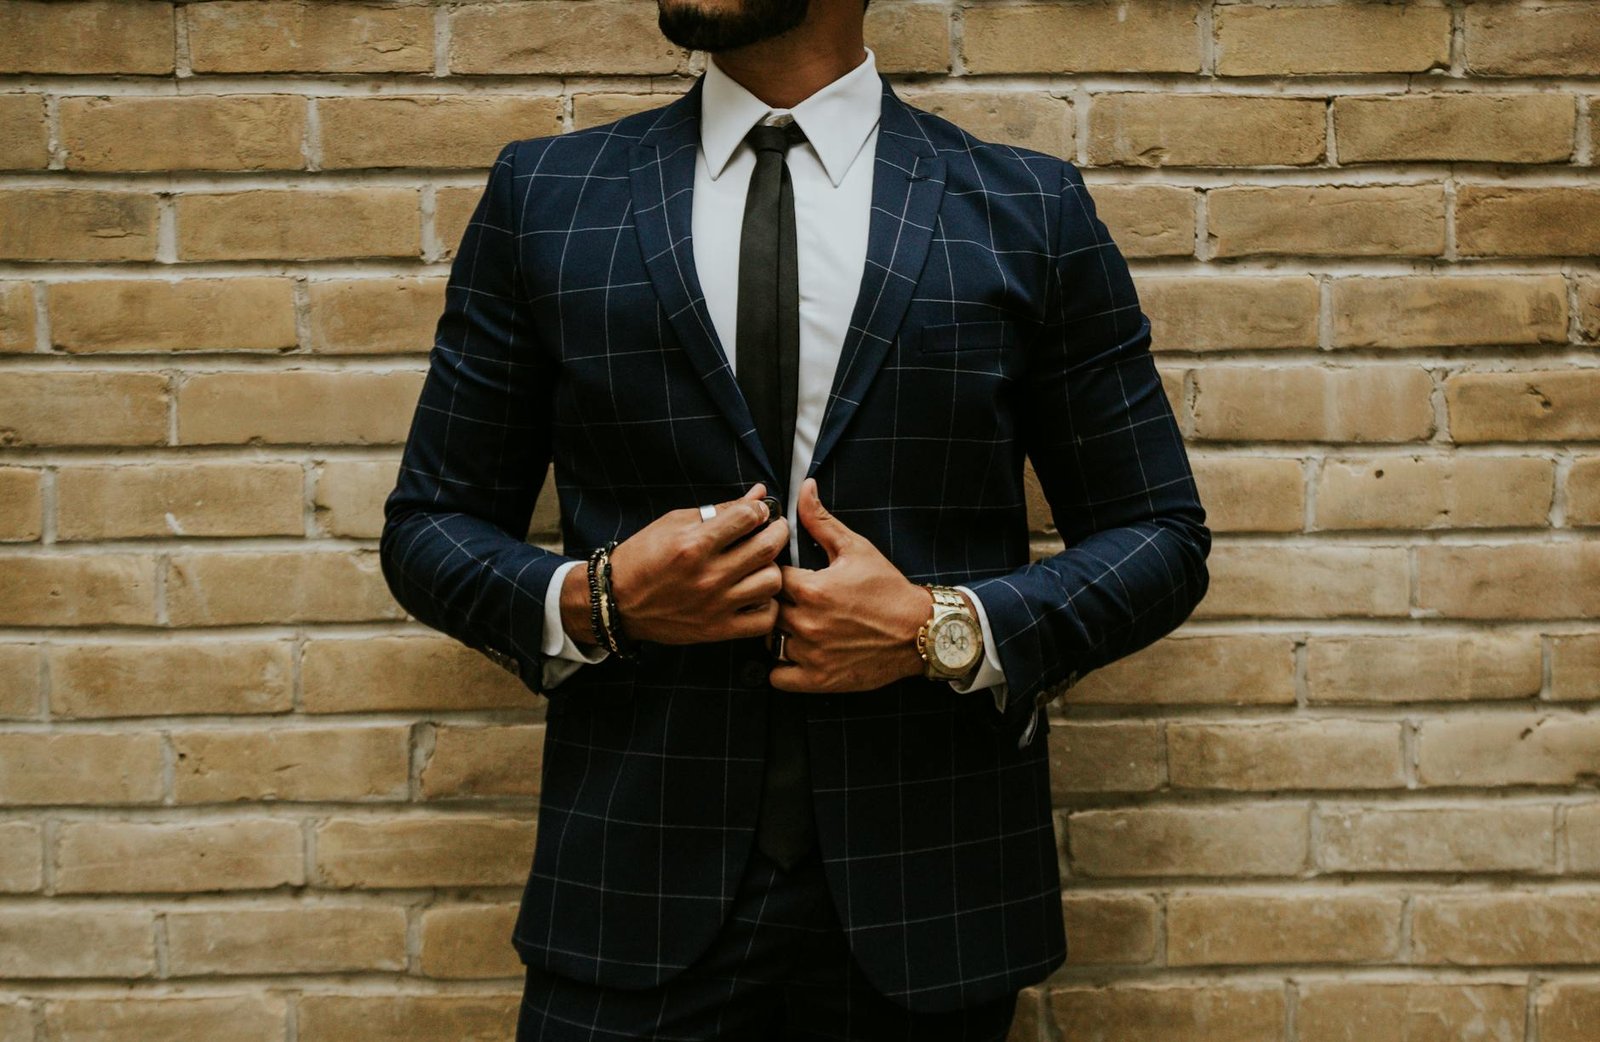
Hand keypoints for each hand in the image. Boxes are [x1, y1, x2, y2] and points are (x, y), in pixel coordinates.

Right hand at [564, 483, 788, 645]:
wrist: (618, 601)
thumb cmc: (645, 557)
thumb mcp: (675, 522)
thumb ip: (720, 509)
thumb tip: (759, 494)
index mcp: (694, 543)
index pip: (749, 516)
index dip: (759, 510)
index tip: (757, 513)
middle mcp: (707, 575)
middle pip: (768, 547)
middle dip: (777, 532)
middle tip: (771, 531)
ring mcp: (715, 605)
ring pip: (772, 582)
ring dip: (772, 569)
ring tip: (760, 565)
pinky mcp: (718, 629)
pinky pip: (765, 620)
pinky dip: (767, 606)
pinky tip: (755, 595)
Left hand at [770, 478, 929, 692]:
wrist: (920, 632)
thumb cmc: (888, 589)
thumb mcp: (856, 548)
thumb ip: (822, 520)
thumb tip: (804, 488)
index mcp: (812, 589)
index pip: (770, 577)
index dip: (775, 574)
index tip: (786, 575)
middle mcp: (808, 623)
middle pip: (766, 610)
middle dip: (774, 603)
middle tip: (788, 601)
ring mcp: (812, 654)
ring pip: (769, 643)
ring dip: (776, 634)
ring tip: (793, 625)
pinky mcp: (819, 680)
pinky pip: (777, 678)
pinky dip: (781, 669)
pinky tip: (794, 655)